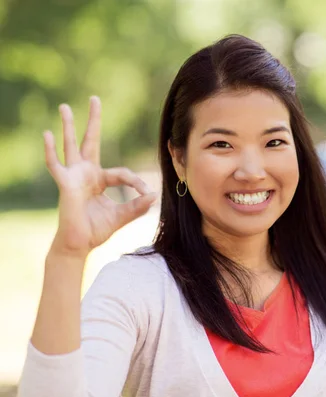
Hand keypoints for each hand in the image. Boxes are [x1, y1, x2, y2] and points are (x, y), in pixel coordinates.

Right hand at [45, 96, 156, 259]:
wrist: (80, 244)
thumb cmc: (97, 229)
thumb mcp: (122, 216)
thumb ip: (137, 206)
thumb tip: (154, 195)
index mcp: (100, 179)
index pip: (121, 172)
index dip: (135, 182)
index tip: (146, 193)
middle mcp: (86, 173)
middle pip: (90, 141)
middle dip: (93, 120)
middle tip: (95, 99)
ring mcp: (74, 177)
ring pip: (71, 146)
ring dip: (68, 126)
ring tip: (65, 106)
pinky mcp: (65, 184)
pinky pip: (55, 165)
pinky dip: (50, 150)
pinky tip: (47, 134)